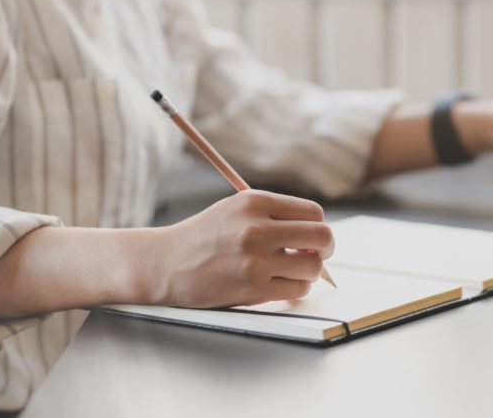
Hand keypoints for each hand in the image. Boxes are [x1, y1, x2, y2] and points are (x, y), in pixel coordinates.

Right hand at [141, 190, 333, 307]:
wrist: (165, 264)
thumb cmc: (207, 237)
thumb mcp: (238, 210)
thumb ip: (277, 216)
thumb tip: (321, 237)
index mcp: (254, 202)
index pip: (313, 212)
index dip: (317, 226)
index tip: (309, 237)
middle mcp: (256, 228)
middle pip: (322, 237)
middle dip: (326, 249)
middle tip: (317, 255)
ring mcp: (255, 260)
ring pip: (313, 267)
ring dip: (309, 272)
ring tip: (291, 271)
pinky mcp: (252, 288)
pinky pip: (297, 290)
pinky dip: (295, 289)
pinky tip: (279, 284)